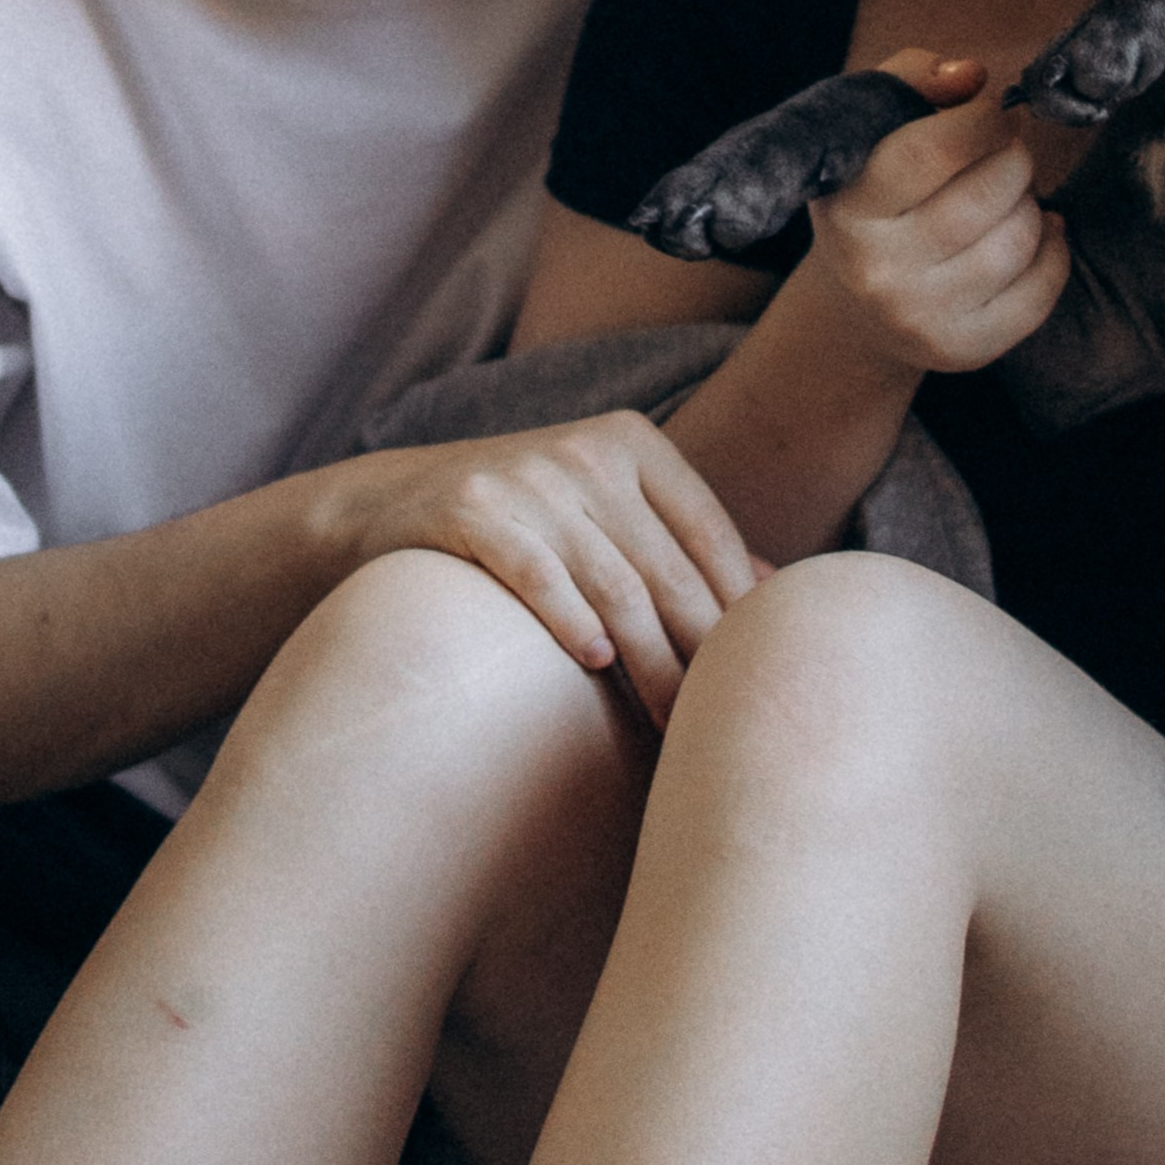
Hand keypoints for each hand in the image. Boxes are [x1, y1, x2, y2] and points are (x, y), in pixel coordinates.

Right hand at [326, 413, 761, 726]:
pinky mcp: (474, 509)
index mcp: (632, 444)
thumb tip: (775, 587)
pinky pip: (537, 574)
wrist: (389, 505)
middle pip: (666, 567)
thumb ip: (680, 540)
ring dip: (648, 660)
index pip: (707, 531)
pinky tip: (593, 662)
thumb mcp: (605, 511)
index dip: (736, 606)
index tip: (751, 674)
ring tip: (668, 719)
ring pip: (614, 584)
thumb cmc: (523, 521)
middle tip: (716, 718)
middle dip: (698, 650)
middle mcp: (586, 452)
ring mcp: (529, 480)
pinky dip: (570, 619)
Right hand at [802, 50, 1069, 377]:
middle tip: (1008, 152)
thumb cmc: (875, 190)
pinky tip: (1039, 233)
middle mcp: (875, 269)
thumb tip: (974, 76)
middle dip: (1015, 159)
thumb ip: (916, 78)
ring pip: (1018, 241)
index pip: (931, 150)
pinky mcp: (959, 351)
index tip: (999, 110)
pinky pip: (1040, 293)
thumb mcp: (871, 126)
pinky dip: (1054, 252)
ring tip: (1012, 195)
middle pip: (987, 195)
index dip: (984, 120)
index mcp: (848, 204)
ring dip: (1032, 205)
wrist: (856, 300)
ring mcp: (917, 317)